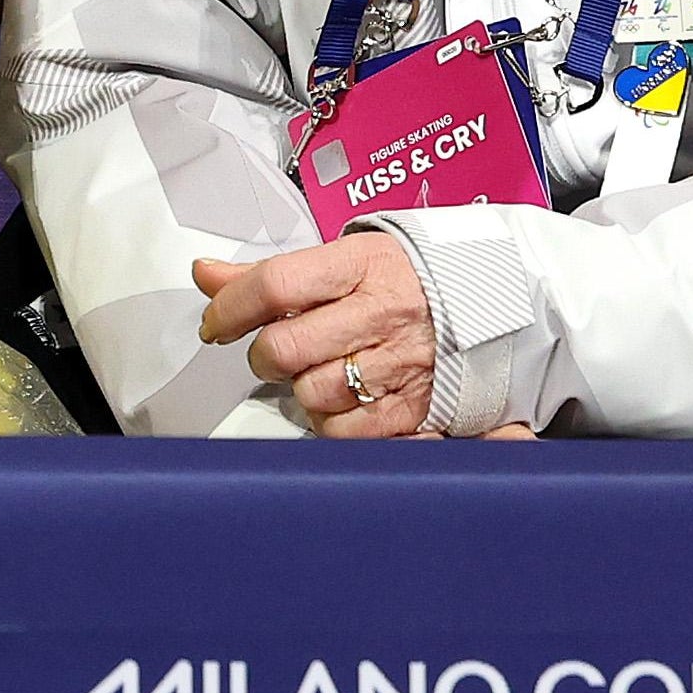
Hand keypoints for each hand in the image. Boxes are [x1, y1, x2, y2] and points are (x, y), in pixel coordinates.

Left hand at [193, 234, 491, 440]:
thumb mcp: (343, 261)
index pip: (276, 284)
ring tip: (319, 370)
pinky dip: (332, 422)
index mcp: (361, 266)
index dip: (230, 307)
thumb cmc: (403, 281)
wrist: (487, 305)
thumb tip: (205, 274)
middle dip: (264, 354)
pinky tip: (343, 400)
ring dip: (302, 389)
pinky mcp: (413, 408)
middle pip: (285, 347)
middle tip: (274, 350)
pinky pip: (344, 432)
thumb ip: (270, 275)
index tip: (215, 323)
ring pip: (311, 394)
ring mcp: (400, 364)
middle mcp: (382, 313)